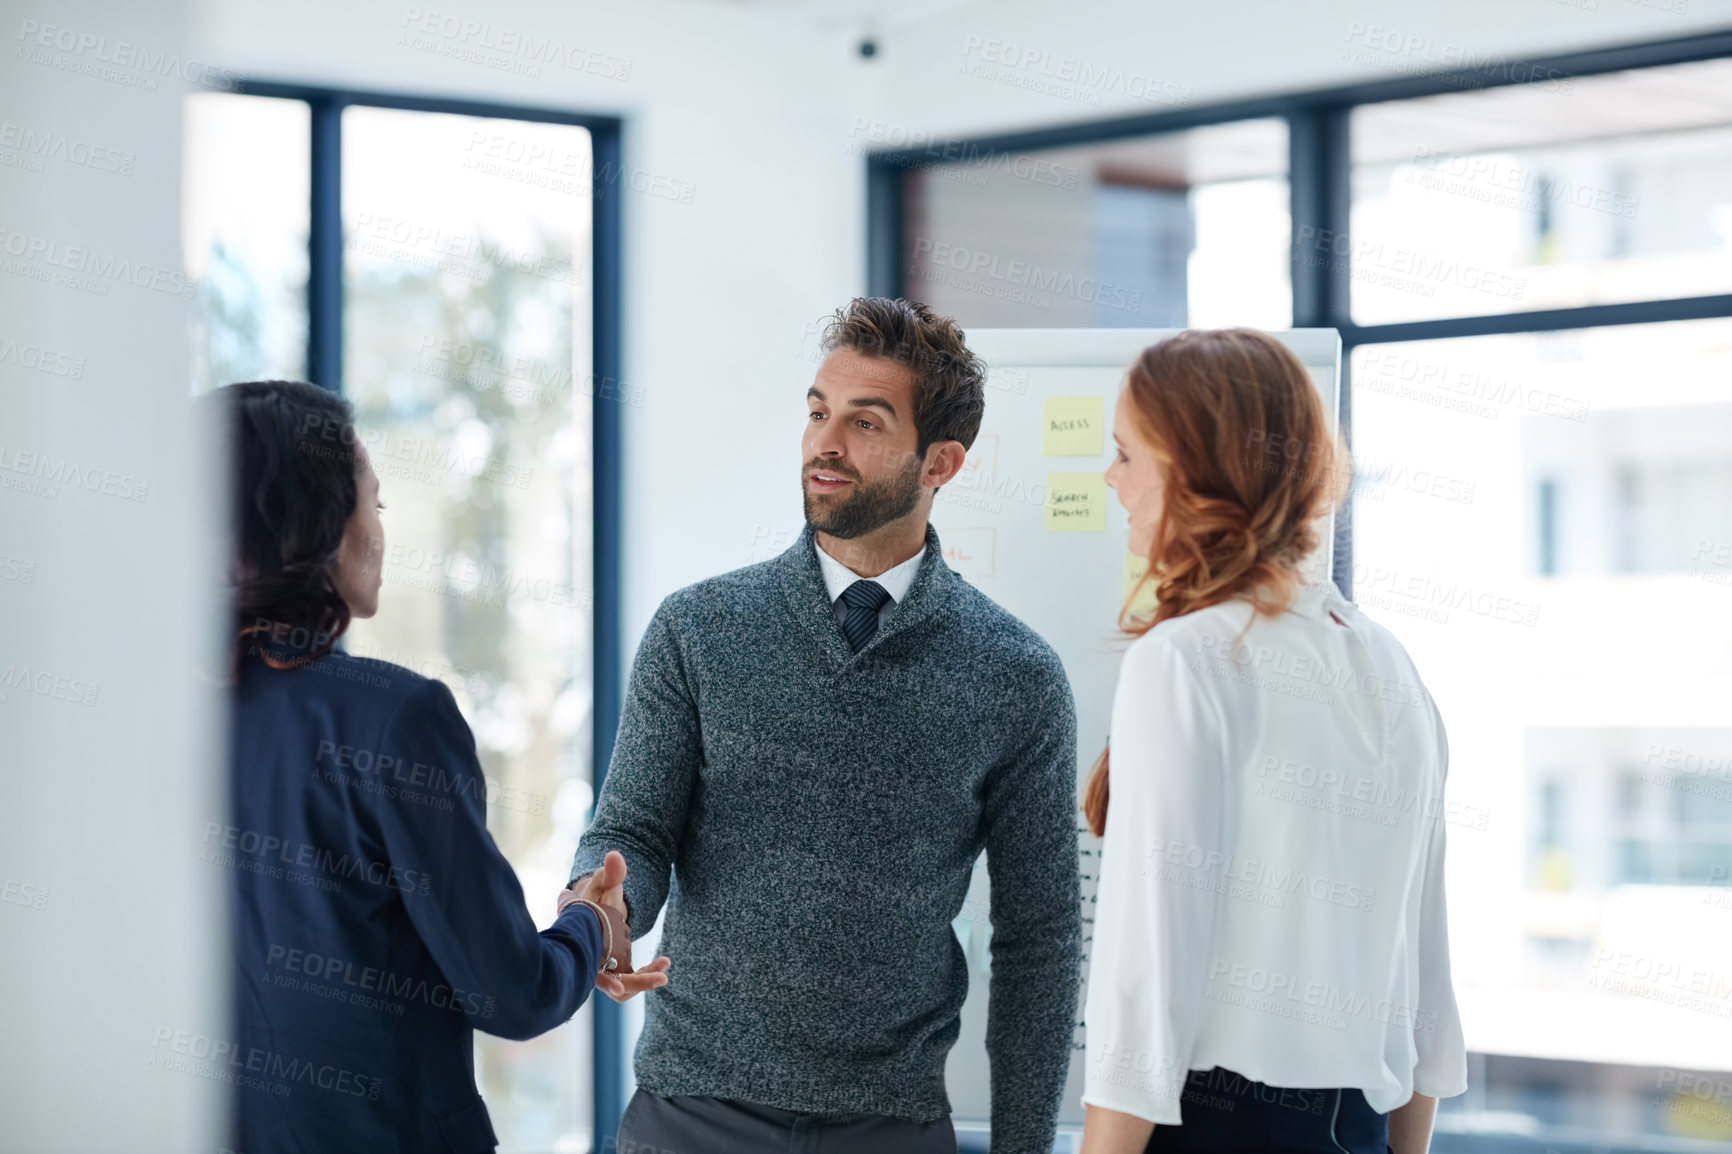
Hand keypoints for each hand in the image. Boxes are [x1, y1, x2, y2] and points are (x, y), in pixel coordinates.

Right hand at [561, 850, 671, 1001]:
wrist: (593, 911)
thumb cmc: (593, 898)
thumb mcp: (601, 884)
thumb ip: (610, 873)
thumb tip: (615, 855)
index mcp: (582, 946)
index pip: (590, 970)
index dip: (603, 980)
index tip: (617, 987)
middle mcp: (590, 964)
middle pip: (611, 985)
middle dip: (636, 983)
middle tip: (662, 977)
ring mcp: (604, 971)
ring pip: (623, 987)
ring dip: (644, 980)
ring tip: (665, 964)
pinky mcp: (616, 973)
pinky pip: (632, 980)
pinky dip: (647, 973)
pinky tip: (664, 960)